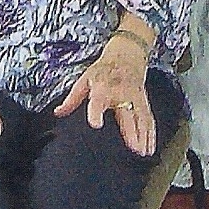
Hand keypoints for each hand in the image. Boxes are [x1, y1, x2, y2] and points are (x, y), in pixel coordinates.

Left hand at [55, 39, 156, 155]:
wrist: (126, 55)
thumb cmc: (103, 70)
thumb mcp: (84, 80)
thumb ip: (72, 99)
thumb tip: (57, 113)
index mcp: (102, 88)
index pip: (98, 101)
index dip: (96, 111)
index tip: (96, 123)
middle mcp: (121, 93)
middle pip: (127, 114)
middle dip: (131, 132)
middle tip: (133, 149)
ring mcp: (135, 98)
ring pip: (141, 118)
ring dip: (144, 136)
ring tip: (143, 153)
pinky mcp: (144, 101)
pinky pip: (148, 118)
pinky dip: (151, 133)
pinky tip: (150, 147)